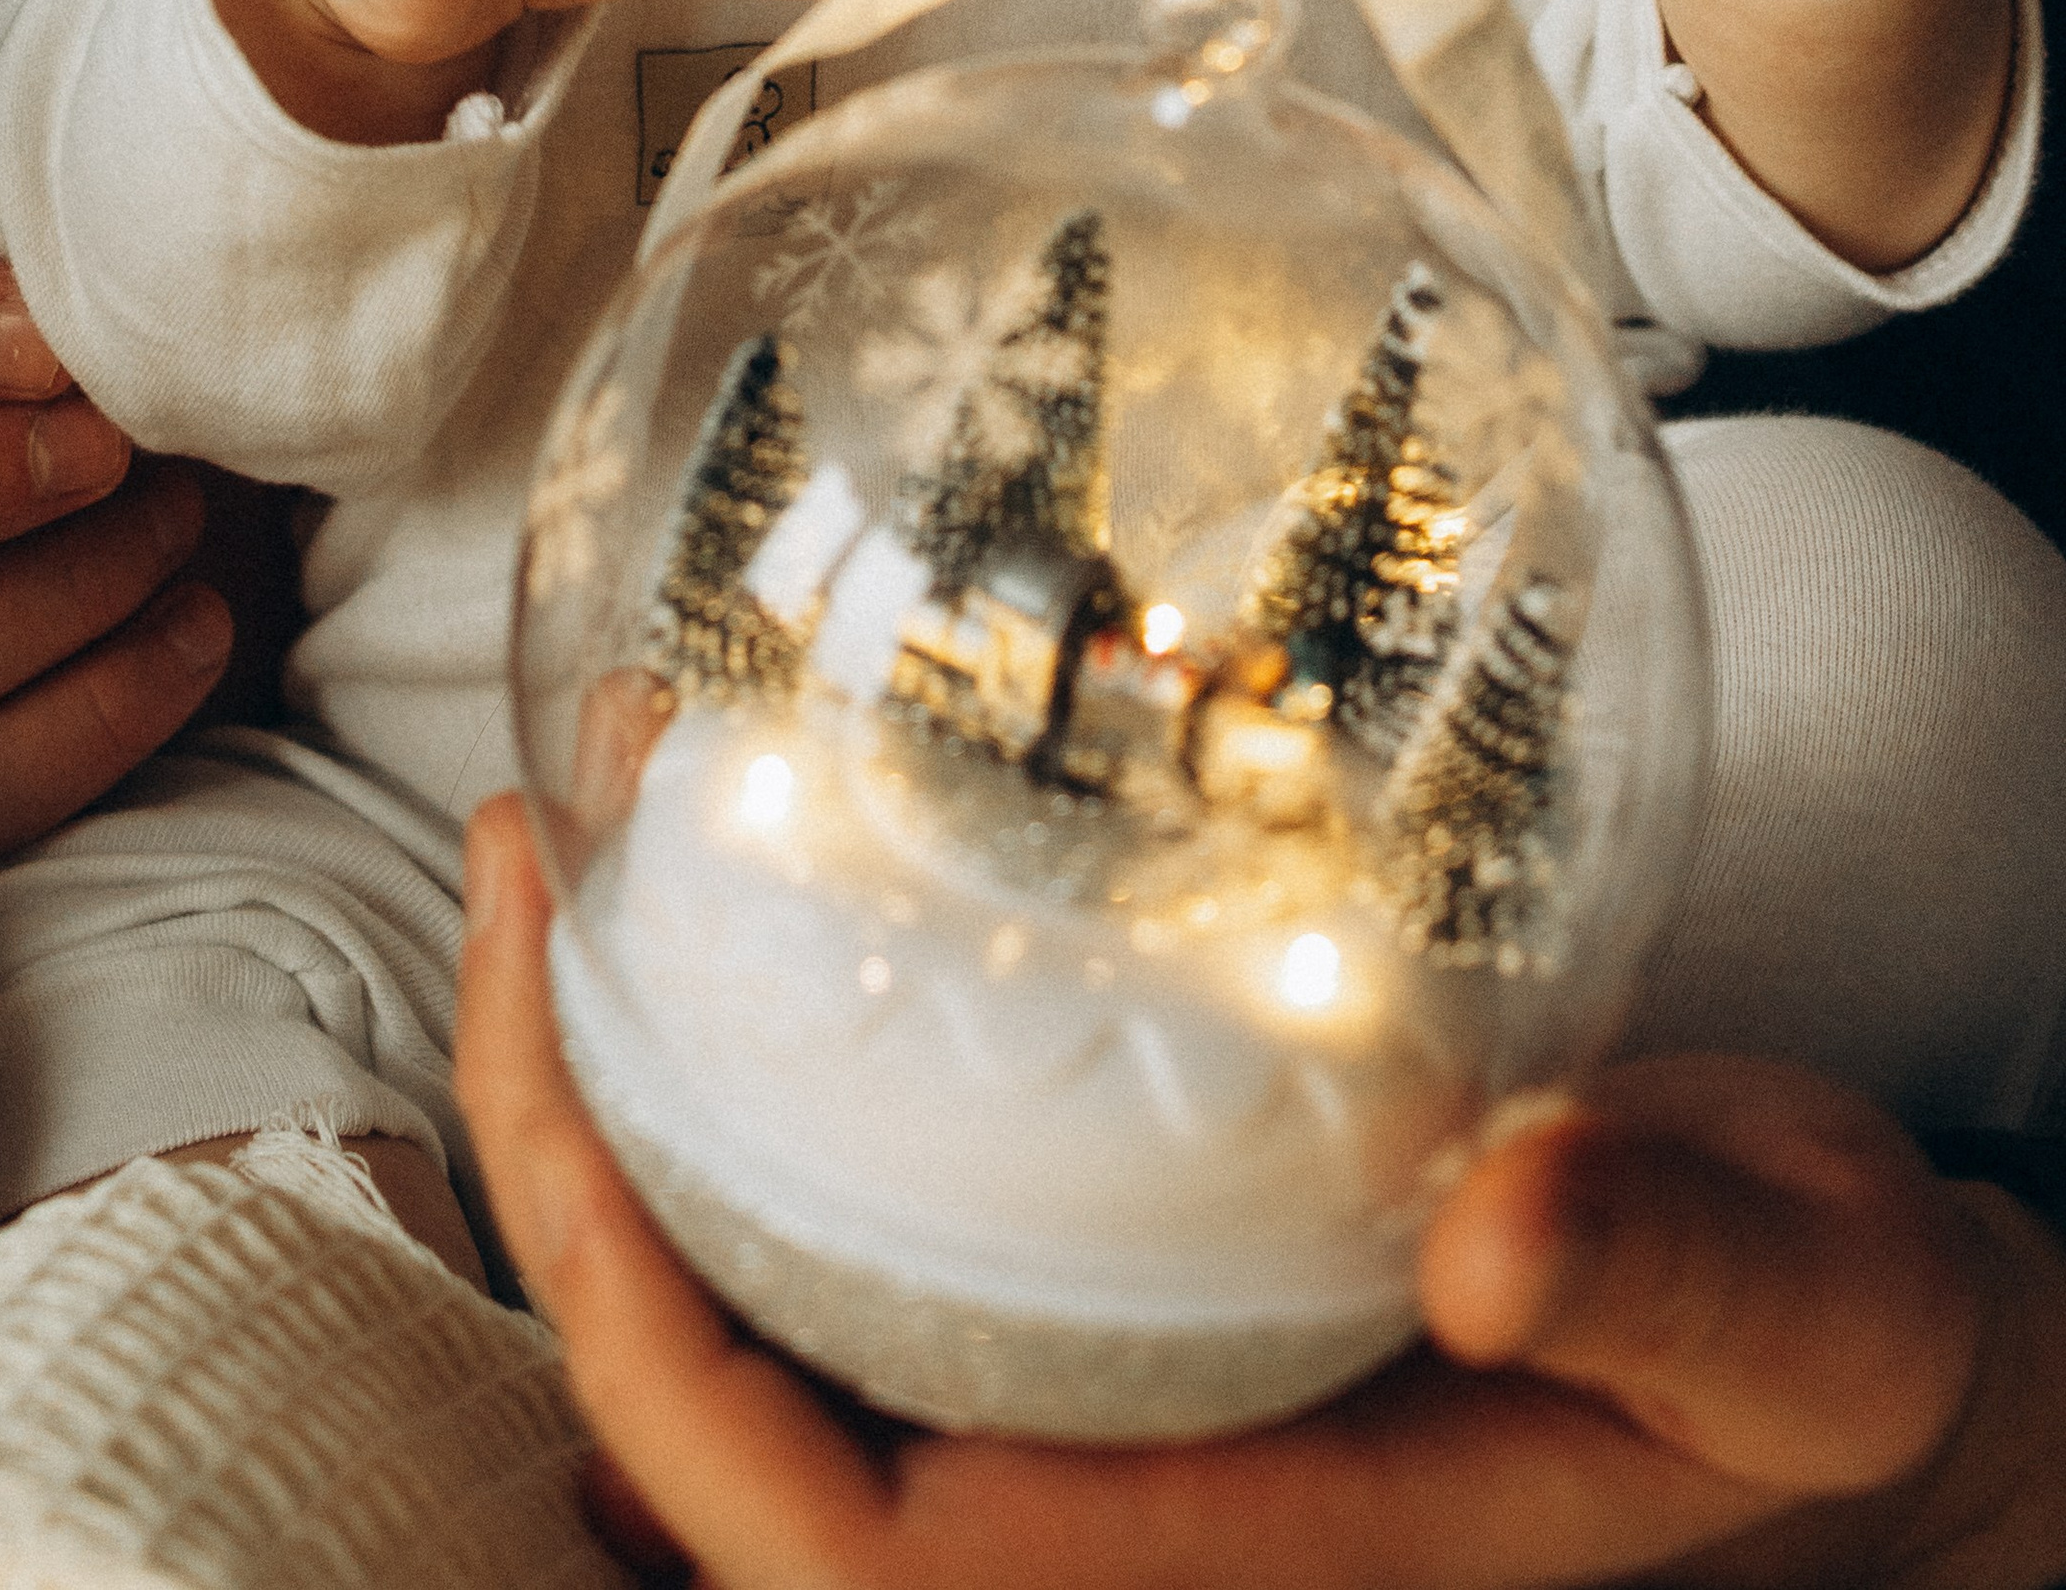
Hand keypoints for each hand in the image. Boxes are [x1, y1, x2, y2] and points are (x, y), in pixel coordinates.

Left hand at [454, 795, 2065, 1589]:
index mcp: (1228, 1560)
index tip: (579, 1067)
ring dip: (623, 1106)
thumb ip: (1668, 1270)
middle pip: (725, 1432)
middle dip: (565, 1181)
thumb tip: (1489, 1233)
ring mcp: (1096, 1405)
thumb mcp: (1800, 1308)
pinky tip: (729, 888)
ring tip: (576, 831)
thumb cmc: (1803, 1343)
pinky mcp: (1113, 1298)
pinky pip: (857, 1231)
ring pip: (765, 1315)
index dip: (662, 1350)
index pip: (849, 1538)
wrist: (1819, 1332)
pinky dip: (748, 1079)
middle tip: (527, 861)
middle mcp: (1110, 1503)